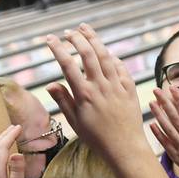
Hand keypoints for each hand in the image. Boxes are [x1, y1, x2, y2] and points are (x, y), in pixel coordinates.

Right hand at [45, 24, 147, 161]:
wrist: (125, 148)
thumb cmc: (97, 139)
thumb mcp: (75, 123)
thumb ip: (63, 101)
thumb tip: (51, 84)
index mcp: (84, 95)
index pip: (67, 64)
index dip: (57, 48)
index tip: (49, 39)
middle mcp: (101, 86)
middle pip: (87, 53)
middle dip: (76, 38)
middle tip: (68, 32)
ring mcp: (117, 86)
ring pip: (105, 55)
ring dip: (94, 39)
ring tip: (85, 29)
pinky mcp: (129, 89)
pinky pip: (120, 67)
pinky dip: (112, 57)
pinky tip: (106, 53)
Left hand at [149, 86, 178, 177]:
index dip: (178, 98)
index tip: (172, 88)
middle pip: (174, 116)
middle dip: (164, 102)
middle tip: (156, 90)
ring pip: (167, 127)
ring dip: (158, 114)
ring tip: (151, 103)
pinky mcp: (176, 155)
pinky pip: (165, 142)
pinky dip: (158, 133)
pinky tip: (152, 124)